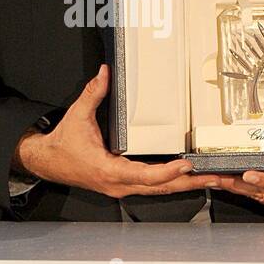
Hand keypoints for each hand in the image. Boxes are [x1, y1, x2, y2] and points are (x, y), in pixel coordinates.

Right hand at [12, 63, 222, 200]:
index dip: (167, 171)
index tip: (187, 164)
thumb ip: (93, 94)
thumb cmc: (63, 146)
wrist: (48, 163)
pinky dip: (172, 183)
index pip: (144, 175)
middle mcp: (118, 184)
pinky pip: (152, 187)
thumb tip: (104, 73)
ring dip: (186, 185)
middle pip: (160, 187)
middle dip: (190, 182)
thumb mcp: (77, 116)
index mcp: (108, 170)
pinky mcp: (124, 186)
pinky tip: (188, 178)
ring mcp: (122, 188)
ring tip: (211, 179)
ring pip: (159, 190)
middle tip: (215, 177)